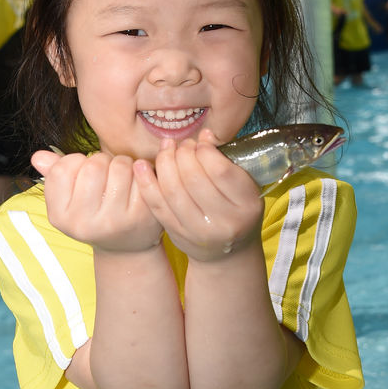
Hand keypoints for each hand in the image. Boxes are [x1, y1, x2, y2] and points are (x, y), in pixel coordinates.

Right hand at [31, 149, 163, 252]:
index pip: (62, 169)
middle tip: (106, 173)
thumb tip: (38, 156)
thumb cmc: (94, 215)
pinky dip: (140, 175)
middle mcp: (83, 224)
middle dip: (102, 161)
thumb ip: (54, 174)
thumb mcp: (69, 200)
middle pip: (93, 166)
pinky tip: (137, 186)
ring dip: (123, 164)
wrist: (126, 248)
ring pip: (119, 167)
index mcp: (59, 216)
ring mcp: (113, 222)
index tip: (83, 172)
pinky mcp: (140, 217)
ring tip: (121, 177)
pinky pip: (140, 177)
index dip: (76, 162)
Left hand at [133, 129, 263, 262]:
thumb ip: (227, 163)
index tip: (201, 143)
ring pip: (173, 190)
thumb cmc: (236, 211)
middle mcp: (224, 221)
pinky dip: (146, 182)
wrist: (227, 253)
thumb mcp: (244, 188)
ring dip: (165, 162)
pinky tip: (142, 165)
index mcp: (246, 205)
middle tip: (182, 145)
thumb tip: (204, 135)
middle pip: (194, 178)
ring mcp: (198, 231)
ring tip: (167, 149)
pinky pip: (156, 204)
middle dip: (183, 154)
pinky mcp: (177, 234)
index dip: (206, 150)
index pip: (220, 171)